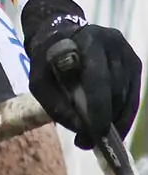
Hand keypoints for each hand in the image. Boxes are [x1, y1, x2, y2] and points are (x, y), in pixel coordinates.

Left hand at [23, 3, 141, 148]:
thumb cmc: (48, 58)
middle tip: (91, 141)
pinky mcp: (134, 63)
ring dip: (114, 119)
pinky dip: (123, 114)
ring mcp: (127, 52)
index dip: (99, 108)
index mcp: (88, 41)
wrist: (61, 33)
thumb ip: (55, 104)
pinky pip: (133, 96)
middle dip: (106, 119)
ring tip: (96, 136)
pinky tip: (112, 127)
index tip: (94, 132)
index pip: (99, 79)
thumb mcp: (39, 79)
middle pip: (115, 90)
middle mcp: (113, 43)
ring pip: (126, 96)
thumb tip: (80, 129)